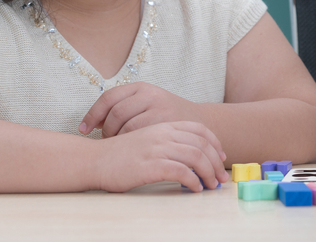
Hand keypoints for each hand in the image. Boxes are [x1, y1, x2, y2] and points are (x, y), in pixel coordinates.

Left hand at [81, 82, 201, 138]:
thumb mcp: (147, 104)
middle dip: (106, 131)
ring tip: (119, 147)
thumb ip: (124, 108)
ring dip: (117, 139)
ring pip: (126, 127)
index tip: (83, 129)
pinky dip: (130, 145)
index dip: (93, 114)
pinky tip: (131, 151)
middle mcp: (150, 95)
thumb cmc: (166, 118)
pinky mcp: (167, 125)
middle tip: (107, 142)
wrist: (200, 125)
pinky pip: (139, 137)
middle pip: (115, 113)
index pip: (109, 97)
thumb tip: (94, 121)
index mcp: (142, 87)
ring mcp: (160, 109)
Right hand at [92, 122, 229, 192]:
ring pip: (194, 157)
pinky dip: (192, 181)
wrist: (93, 160)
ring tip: (211, 186)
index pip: (199, 129)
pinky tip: (195, 189)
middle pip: (201, 144)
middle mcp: (162, 134)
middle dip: (216, 162)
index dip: (215, 143)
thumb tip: (190, 158)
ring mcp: (156, 149)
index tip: (221, 157)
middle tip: (221, 178)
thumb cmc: (120, 155)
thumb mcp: (146, 140)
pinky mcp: (149, 165)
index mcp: (163, 126)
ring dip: (208, 173)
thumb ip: (166, 143)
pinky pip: (180, 172)